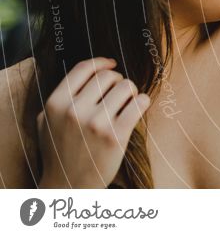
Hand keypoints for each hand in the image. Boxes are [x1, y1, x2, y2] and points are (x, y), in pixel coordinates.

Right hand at [36, 57, 150, 187]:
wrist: (69, 186)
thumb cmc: (61, 151)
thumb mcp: (48, 121)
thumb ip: (62, 96)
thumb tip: (91, 70)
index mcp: (55, 104)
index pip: (84, 68)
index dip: (102, 62)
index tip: (112, 64)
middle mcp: (74, 111)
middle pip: (109, 76)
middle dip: (118, 81)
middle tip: (118, 94)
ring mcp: (95, 123)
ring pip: (127, 86)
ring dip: (131, 92)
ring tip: (127, 103)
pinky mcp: (116, 135)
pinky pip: (140, 103)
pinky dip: (143, 102)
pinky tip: (138, 108)